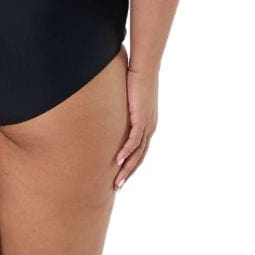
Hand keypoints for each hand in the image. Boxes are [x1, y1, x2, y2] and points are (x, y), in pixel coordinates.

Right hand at [113, 66, 157, 189]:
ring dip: (127, 169)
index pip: (139, 149)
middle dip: (128, 173)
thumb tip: (105, 103)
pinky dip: (126, 152)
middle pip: (139, 156)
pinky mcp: (142, 119)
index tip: (120, 174)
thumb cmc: (134, 77)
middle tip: (117, 186)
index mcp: (147, 123)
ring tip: (117, 182)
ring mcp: (147, 125)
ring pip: (137, 153)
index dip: (130, 163)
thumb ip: (119, 104)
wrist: (145, 68)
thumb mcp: (126, 95)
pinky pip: (134, 141)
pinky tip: (118, 161)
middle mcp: (150, 127)